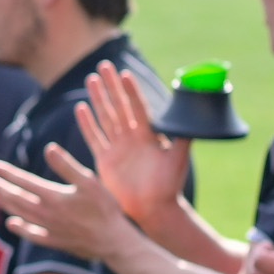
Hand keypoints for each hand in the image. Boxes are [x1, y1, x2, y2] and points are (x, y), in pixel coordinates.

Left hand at [0, 144, 132, 259]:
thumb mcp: (90, 181)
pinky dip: (20, 228)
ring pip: (21, 214)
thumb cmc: (105, 209)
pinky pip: (32, 234)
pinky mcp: (55, 241)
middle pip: (17, 198)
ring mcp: (48, 228)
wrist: (113, 242)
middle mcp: (46, 213)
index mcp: (53, 196)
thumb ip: (67, 166)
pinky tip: (12, 223)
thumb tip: (48, 148)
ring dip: (6, 204)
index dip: (6, 173)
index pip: (23, 181)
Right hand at [77, 61, 188, 223]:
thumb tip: (192, 116)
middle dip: (111, 86)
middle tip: (102, 66)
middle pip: (119, 106)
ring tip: (91, 80)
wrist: (153, 208)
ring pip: (105, 117)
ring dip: (98, 98)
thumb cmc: (168, 184)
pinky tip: (81, 108)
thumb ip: (184, 137)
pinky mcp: (105, 160)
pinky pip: (94, 138)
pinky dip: (87, 124)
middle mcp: (132, 137)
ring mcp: (117, 147)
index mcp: (150, 135)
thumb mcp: (179, 158)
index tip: (124, 73)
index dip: (131, 91)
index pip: (139, 107)